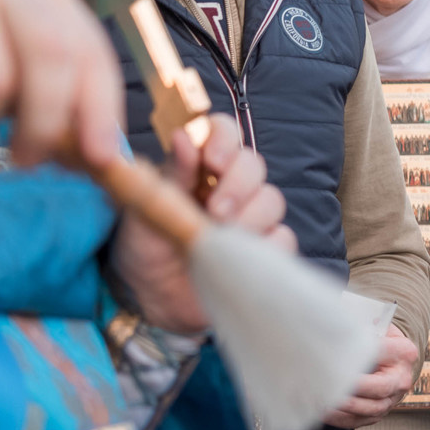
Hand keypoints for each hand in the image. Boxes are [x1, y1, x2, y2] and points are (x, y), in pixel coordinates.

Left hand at [110, 114, 295, 332]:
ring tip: (219, 239)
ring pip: (272, 201)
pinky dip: (262, 248)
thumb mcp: (150, 207)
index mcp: (199, 167)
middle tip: (215, 211)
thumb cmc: (146, 245)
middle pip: (253, 165)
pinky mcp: (265, 250)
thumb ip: (172, 173)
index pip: (224, 133)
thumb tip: (184, 136)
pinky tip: (235, 258)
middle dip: (237, 185)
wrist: (152, 297)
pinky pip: (282, 239)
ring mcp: (250, 218)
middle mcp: (229, 186)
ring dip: (248, 219)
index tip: (213, 161)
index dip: (224, 139)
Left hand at [325, 324, 416, 427]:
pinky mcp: (376, 414)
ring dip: (346, 405)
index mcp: (404, 353)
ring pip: (371, 408)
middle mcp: (401, 379)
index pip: (390, 352)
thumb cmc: (376, 339)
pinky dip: (339, 418)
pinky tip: (322, 411)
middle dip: (356, 386)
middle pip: (381, 387)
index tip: (348, 352)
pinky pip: (358, 420)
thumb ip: (363, 326)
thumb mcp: (375, 326)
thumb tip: (341, 324)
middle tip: (333, 382)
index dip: (370, 352)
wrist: (386, 358)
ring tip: (324, 398)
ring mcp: (390, 400)